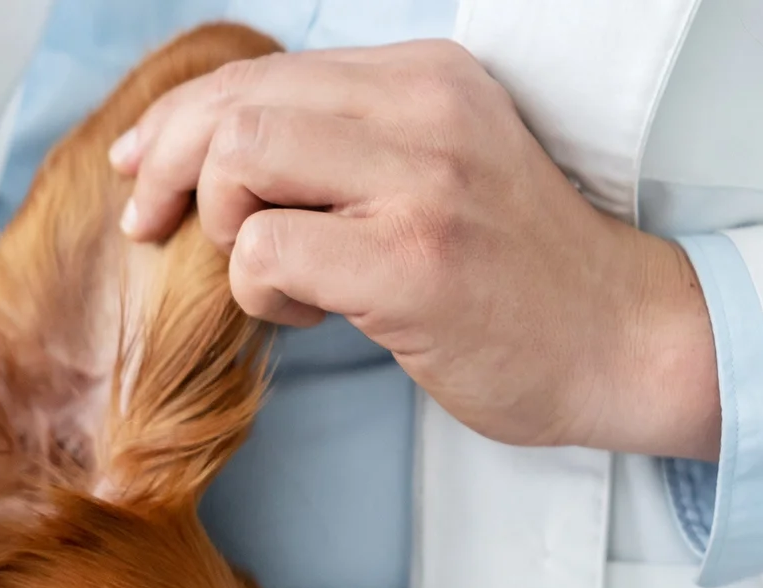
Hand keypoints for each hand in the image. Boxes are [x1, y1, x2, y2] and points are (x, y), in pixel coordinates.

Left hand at [111, 41, 717, 460]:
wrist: (621, 339)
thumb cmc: (514, 271)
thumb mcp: (439, 163)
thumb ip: (346, 140)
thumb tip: (207, 143)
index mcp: (424, 76)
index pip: (261, 73)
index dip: (178, 121)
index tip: (141, 170)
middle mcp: (425, 110)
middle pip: (234, 107)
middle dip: (168, 169)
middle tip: (155, 228)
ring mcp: (422, 184)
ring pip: (240, 162)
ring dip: (224, 228)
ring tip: (273, 272)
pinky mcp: (411, 263)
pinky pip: (267, 251)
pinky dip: (260, 290)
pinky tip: (314, 313)